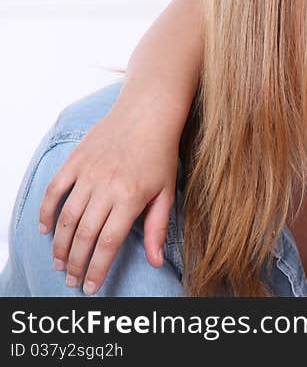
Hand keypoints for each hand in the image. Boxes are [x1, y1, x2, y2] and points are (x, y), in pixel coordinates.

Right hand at [38, 97, 179, 294]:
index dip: (97, 268)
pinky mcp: (75, 161)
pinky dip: (46, 211)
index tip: (91, 287)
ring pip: (66, 217)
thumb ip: (158, 228)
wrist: (148, 113)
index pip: (108, 243)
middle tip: (72, 281)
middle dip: (76, 263)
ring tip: (60, 263)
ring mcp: (88, 173)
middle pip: (83, 235)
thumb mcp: (167, 192)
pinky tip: (46, 230)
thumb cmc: (161, 154)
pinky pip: (54, 190)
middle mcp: (106, 187)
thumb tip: (155, 262)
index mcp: (131, 198)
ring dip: (60, 245)